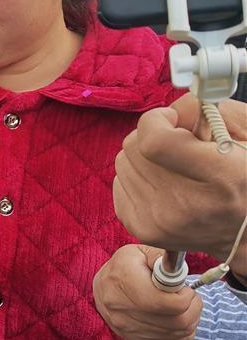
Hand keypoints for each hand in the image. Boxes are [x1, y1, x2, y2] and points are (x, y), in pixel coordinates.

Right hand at [93, 245, 202, 339]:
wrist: (102, 287)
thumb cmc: (125, 266)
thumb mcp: (140, 251)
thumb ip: (162, 257)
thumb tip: (178, 270)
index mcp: (124, 281)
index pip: (171, 304)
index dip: (187, 297)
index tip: (184, 288)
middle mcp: (121, 309)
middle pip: (178, 321)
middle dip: (193, 308)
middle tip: (190, 297)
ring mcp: (127, 328)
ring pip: (179, 333)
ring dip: (191, 319)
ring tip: (184, 305)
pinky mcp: (133, 339)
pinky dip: (182, 332)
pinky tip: (175, 317)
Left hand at [114, 95, 246, 273]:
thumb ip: (208, 109)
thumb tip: (171, 111)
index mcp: (221, 177)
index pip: (154, 142)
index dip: (157, 121)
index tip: (172, 119)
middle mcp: (186, 204)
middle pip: (134, 148)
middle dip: (153, 135)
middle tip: (179, 143)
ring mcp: (161, 221)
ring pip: (123, 163)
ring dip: (145, 157)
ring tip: (175, 165)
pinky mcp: (144, 229)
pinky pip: (119, 184)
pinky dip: (137, 177)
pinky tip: (163, 182)